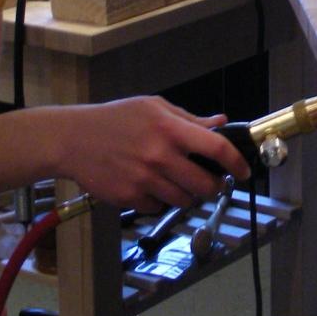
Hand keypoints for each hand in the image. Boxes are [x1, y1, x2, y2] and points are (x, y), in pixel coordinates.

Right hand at [59, 96, 251, 212]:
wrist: (73, 139)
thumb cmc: (115, 118)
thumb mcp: (153, 107)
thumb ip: (189, 119)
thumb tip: (220, 123)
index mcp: (170, 129)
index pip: (216, 149)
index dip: (236, 162)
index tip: (243, 171)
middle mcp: (160, 156)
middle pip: (205, 185)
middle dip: (214, 186)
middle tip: (211, 182)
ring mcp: (144, 180)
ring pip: (184, 200)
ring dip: (188, 195)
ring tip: (177, 181)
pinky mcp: (129, 198)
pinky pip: (158, 208)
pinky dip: (161, 201)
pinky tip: (151, 185)